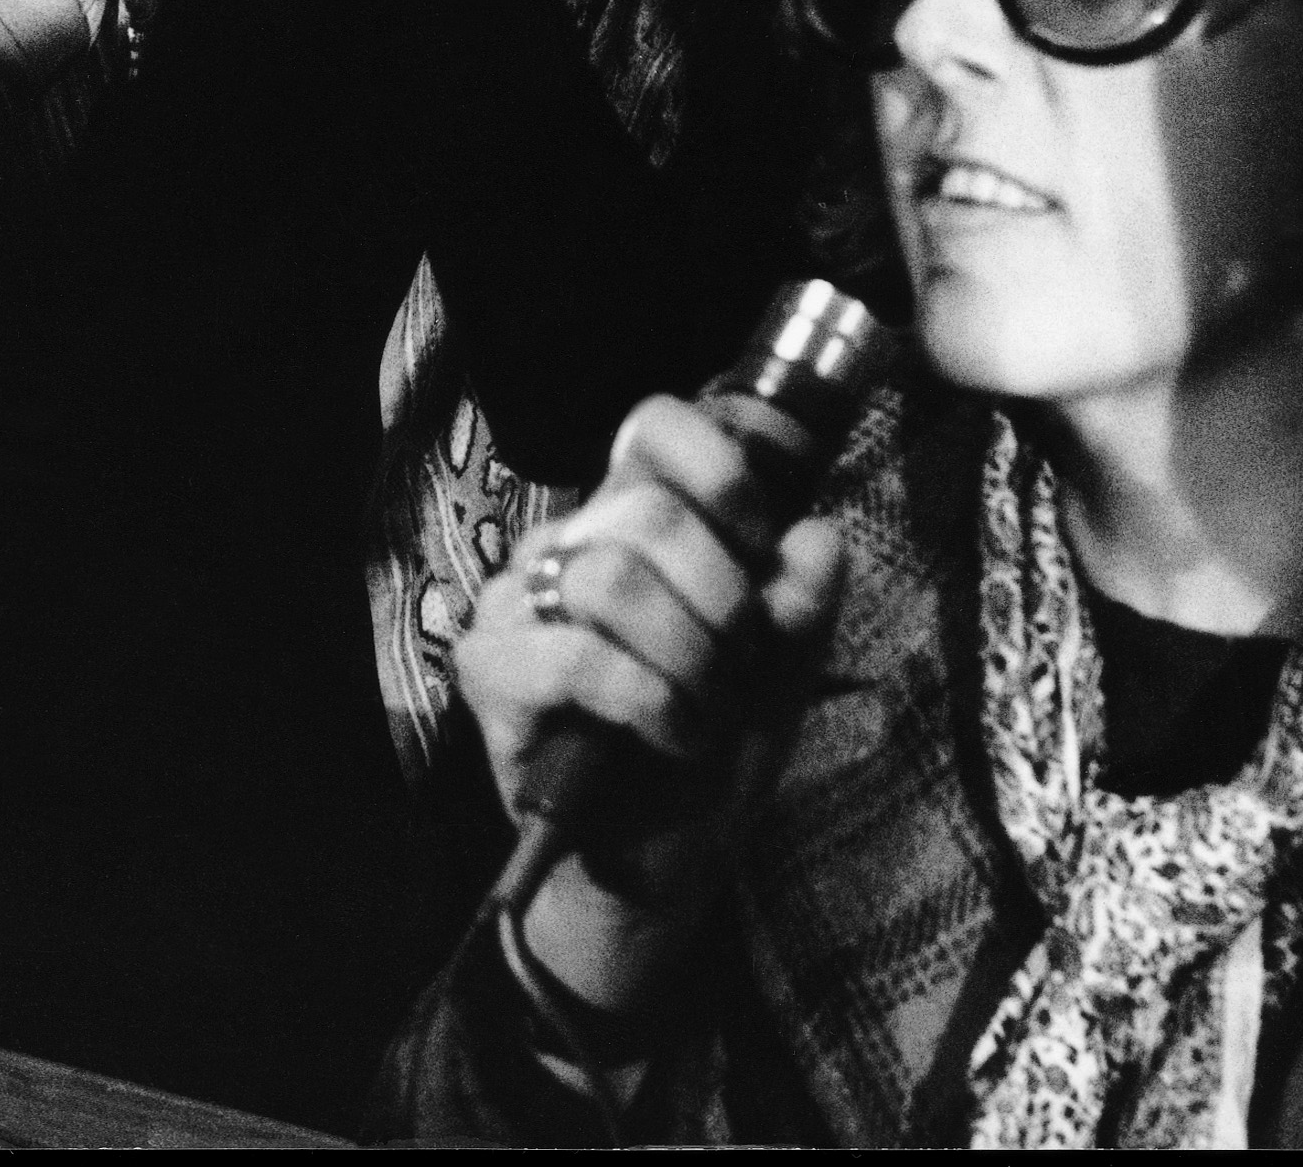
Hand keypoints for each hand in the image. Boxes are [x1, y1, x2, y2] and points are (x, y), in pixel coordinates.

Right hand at [455, 394, 847, 1007]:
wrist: (650, 875)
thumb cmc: (705, 765)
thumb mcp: (779, 679)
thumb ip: (799, 607)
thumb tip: (814, 537)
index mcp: (630, 525)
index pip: (655, 427)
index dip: (721, 473)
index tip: (760, 545)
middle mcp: (564, 547)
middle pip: (647, 511)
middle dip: (722, 598)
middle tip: (738, 668)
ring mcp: (515, 604)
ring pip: (612, 578)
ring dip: (688, 657)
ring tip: (704, 713)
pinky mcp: (488, 670)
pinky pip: (576, 655)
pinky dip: (648, 699)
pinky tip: (670, 735)